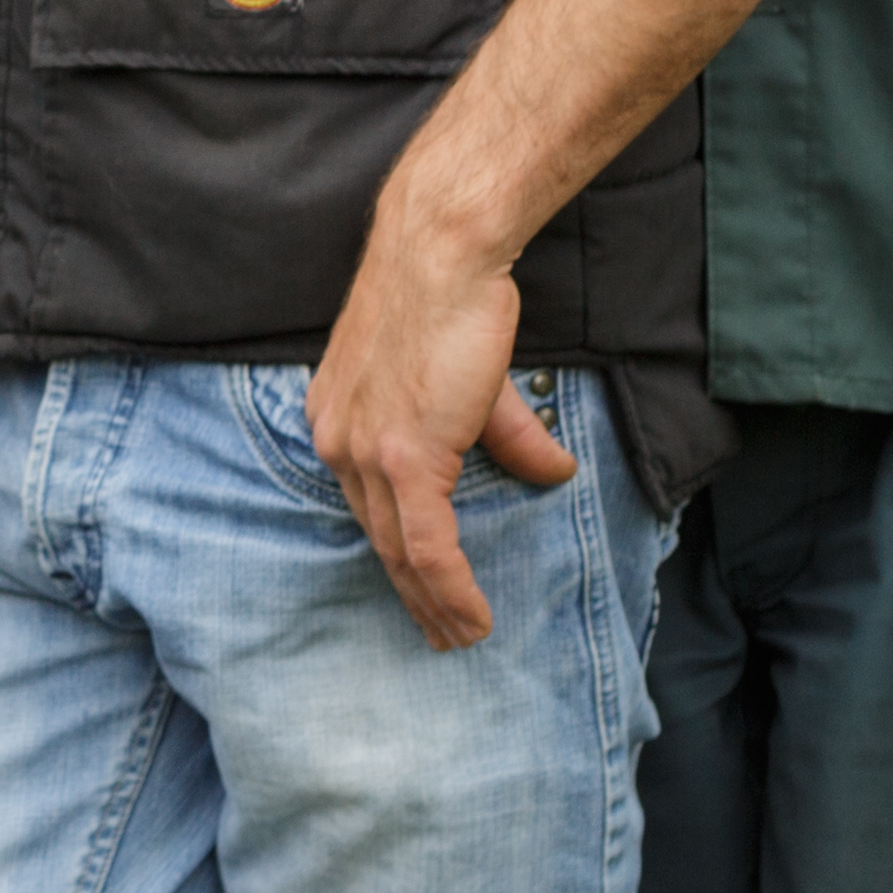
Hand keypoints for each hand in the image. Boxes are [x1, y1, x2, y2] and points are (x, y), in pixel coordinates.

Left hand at [308, 208, 568, 650]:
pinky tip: (472, 616)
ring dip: (434, 603)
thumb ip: (506, 434)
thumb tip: (554, 473)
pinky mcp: (402, 457)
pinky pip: (426, 544)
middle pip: (378, 539)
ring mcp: (364, 451)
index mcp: (339, 420)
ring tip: (463, 637)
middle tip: (441, 635)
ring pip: (400, 552)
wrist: (442, 255)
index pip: (367, 506)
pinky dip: (449, 588)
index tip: (421, 592)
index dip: (397, 555)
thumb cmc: (454, 300)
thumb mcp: (476, 381)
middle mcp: (338, 441)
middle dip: (411, 595)